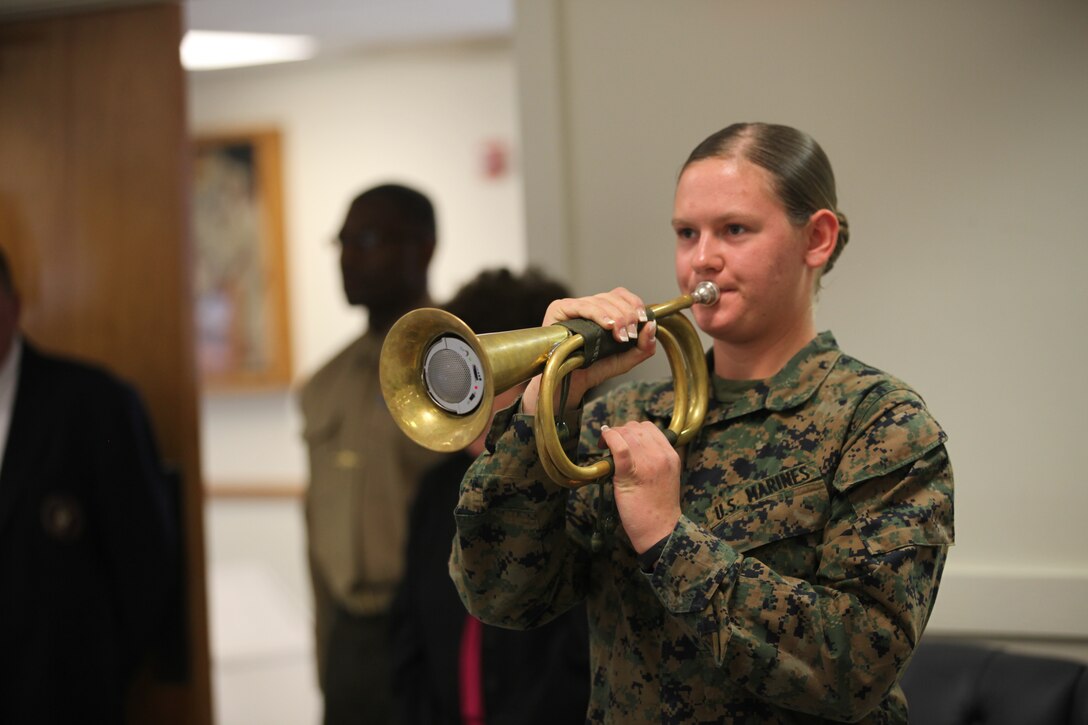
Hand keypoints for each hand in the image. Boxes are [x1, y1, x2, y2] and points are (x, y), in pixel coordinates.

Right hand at [522, 288, 656, 414]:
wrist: (570, 383)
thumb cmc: (594, 369)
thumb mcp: (625, 360)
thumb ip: (644, 347)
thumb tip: (652, 326)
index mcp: (603, 311)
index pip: (621, 295)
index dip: (634, 304)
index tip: (643, 320)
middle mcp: (588, 305)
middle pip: (613, 297)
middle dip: (627, 315)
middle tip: (630, 335)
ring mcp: (573, 306)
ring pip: (600, 301)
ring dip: (616, 317)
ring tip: (620, 336)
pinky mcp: (559, 309)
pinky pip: (582, 305)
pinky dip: (598, 314)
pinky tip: (607, 326)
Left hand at [600, 421, 680, 553]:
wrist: (661, 530)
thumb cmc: (658, 507)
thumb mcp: (664, 477)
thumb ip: (653, 460)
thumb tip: (629, 448)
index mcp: (671, 455)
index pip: (649, 428)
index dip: (631, 429)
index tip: (622, 438)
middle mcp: (661, 456)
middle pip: (635, 428)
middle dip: (619, 432)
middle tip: (609, 443)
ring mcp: (647, 464)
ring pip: (626, 434)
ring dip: (612, 436)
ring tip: (605, 446)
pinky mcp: (630, 474)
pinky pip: (619, 447)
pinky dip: (609, 439)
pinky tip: (604, 442)